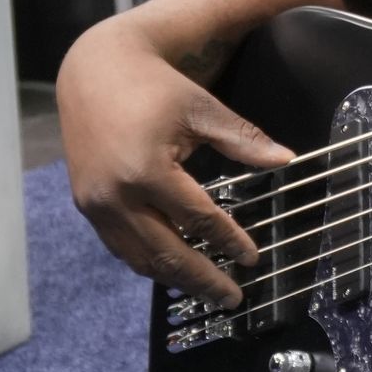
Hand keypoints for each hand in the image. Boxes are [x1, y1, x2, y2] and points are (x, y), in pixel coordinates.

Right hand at [57, 24, 293, 305]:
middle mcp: (115, 196)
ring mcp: (96, 205)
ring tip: (207, 291)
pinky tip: (173, 269)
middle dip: (202, 279)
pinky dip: (148, 262)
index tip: (252, 259)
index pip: (198, 220)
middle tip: (232, 299)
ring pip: (139, 258)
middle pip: (166, 253)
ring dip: (175, 279)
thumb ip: (243, 140)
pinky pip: (120, 246)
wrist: (94, 72)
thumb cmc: (155, 87)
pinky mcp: (85, 205)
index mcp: (146, 171)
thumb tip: (286, 161)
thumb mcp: (202, 108)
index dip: (228, 241)